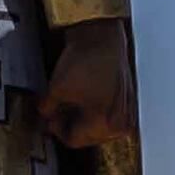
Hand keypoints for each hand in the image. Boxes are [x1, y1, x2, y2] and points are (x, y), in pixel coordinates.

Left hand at [43, 17, 136, 148]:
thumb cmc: (84, 60)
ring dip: (84, 117)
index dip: (55, 130)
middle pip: (89, 136)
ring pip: (99, 125)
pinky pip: (110, 114)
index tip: (47, 119)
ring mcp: (128, 112)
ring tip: (71, 101)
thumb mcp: (56, 89)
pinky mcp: (130, 99)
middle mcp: (121, 123)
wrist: (103, 34)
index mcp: (105, 124)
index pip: (73, 140)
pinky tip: (86, 95)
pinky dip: (97, 109)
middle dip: (71, 124)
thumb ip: (47, 111)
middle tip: (56, 112)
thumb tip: (45, 118)